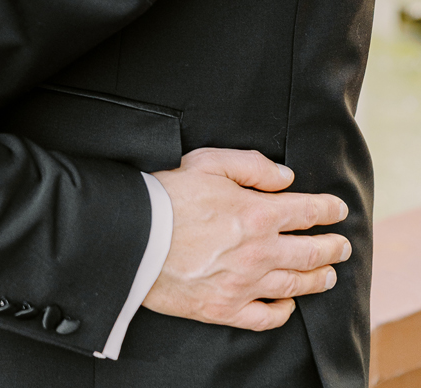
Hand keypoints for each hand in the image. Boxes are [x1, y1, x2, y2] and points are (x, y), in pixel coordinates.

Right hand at [144, 147, 350, 329]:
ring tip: (328, 275)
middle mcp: (260, 252)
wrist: (136, 238)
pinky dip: (283, 311)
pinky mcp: (226, 308)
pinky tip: (288, 304)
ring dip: (318, 278)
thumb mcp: (209, 162)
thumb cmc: (170, 196)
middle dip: (332, 247)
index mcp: (258, 213)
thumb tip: (286, 177)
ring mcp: (245, 284)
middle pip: (311, 252)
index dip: (328, 209)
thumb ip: (252, 166)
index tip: (338, 209)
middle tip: (343, 246)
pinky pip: (266, 317)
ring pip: (295, 285)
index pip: (307, 212)